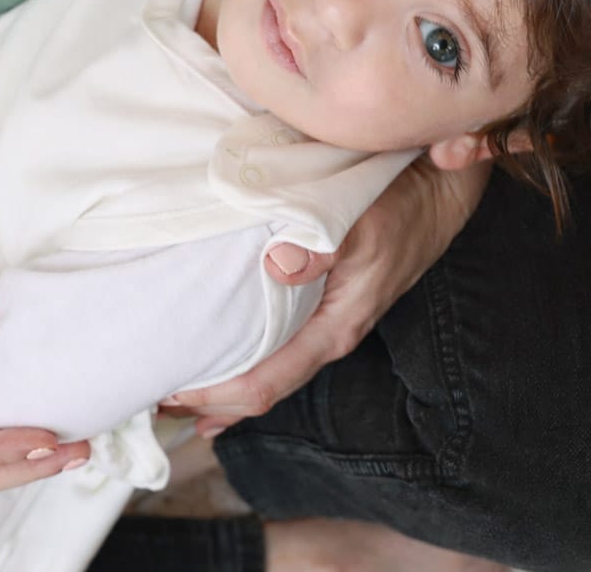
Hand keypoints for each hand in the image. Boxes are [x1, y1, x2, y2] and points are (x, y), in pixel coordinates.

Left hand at [162, 157, 490, 435]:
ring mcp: (322, 320)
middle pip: (260, 386)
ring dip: (221, 376)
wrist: (434, 194)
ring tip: (175, 378)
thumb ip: (323, 247)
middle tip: (156, 392)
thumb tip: (277, 266)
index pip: (266, 382)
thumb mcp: (364, 224)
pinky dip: (241, 352)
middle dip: (209, 396)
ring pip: (265, 365)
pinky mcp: (320, 301)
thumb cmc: (400, 210)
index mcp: (332, 328)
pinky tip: (218, 351)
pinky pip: (274, 340)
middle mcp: (325, 334)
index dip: (216, 395)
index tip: (172, 392)